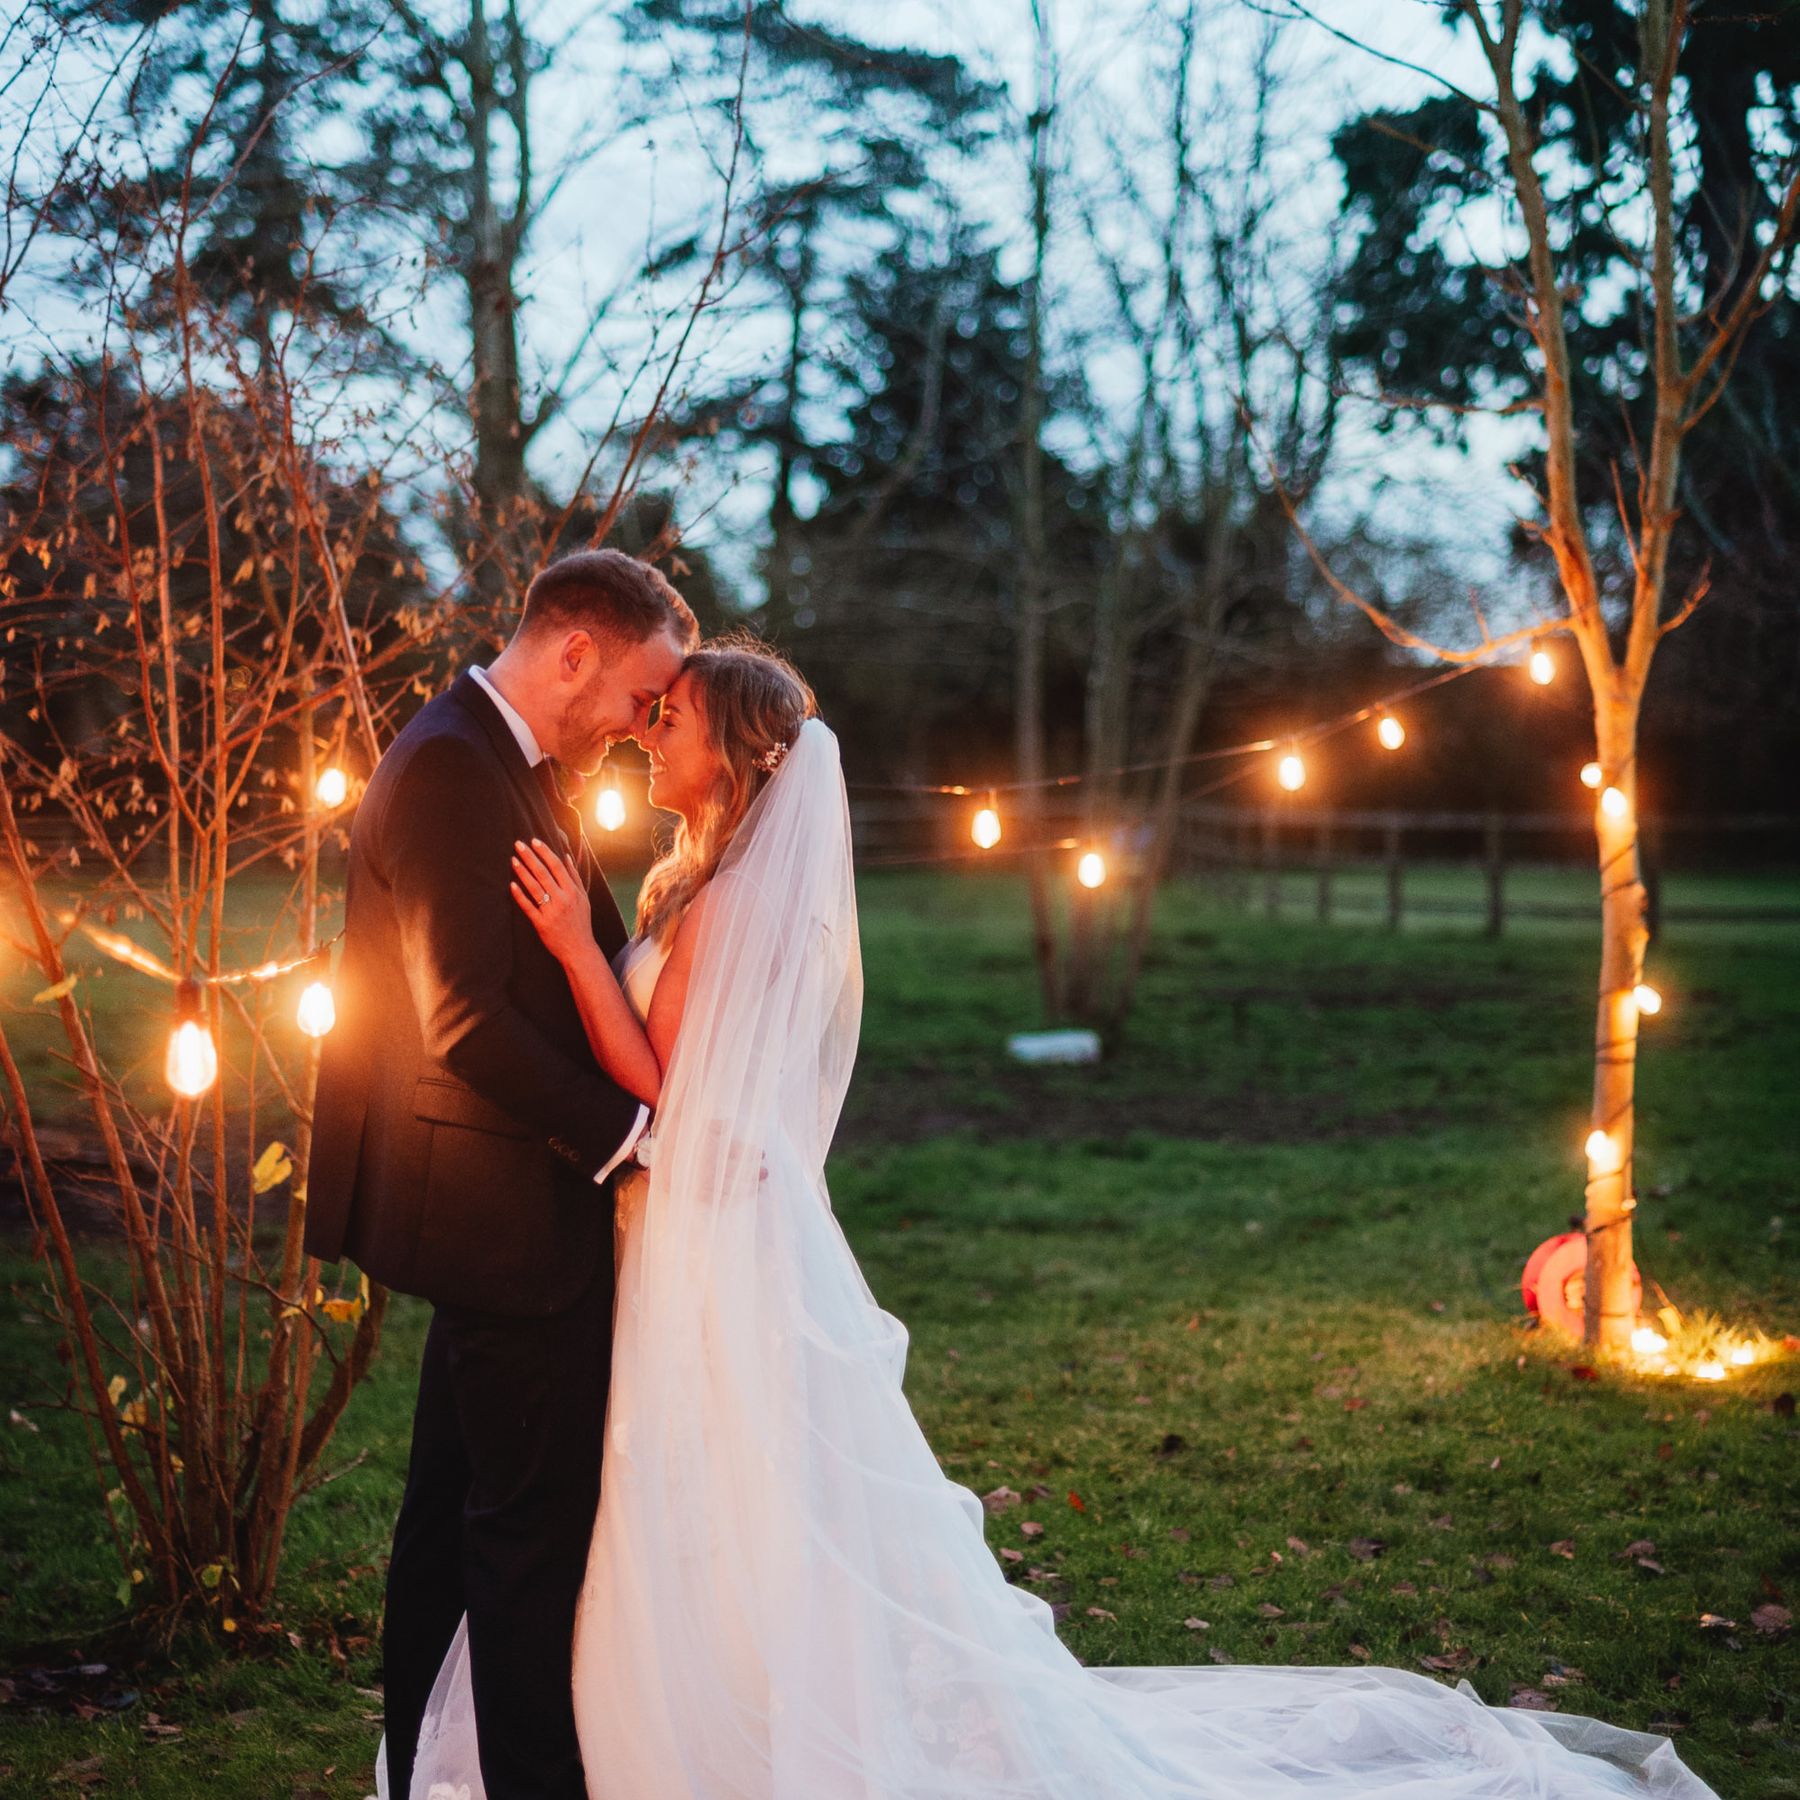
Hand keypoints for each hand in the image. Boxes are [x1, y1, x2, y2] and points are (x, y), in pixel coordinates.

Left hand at [510, 837, 591, 964]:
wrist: (579, 949)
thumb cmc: (581, 922)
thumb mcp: (583, 898)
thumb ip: (574, 877)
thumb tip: (566, 856)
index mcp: (573, 891)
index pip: (557, 866)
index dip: (545, 852)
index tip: (534, 841)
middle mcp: (563, 899)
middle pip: (544, 873)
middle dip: (530, 857)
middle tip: (518, 844)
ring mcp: (552, 911)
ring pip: (535, 887)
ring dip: (523, 872)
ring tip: (513, 860)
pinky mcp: (542, 923)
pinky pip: (528, 907)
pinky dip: (520, 895)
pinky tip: (511, 885)